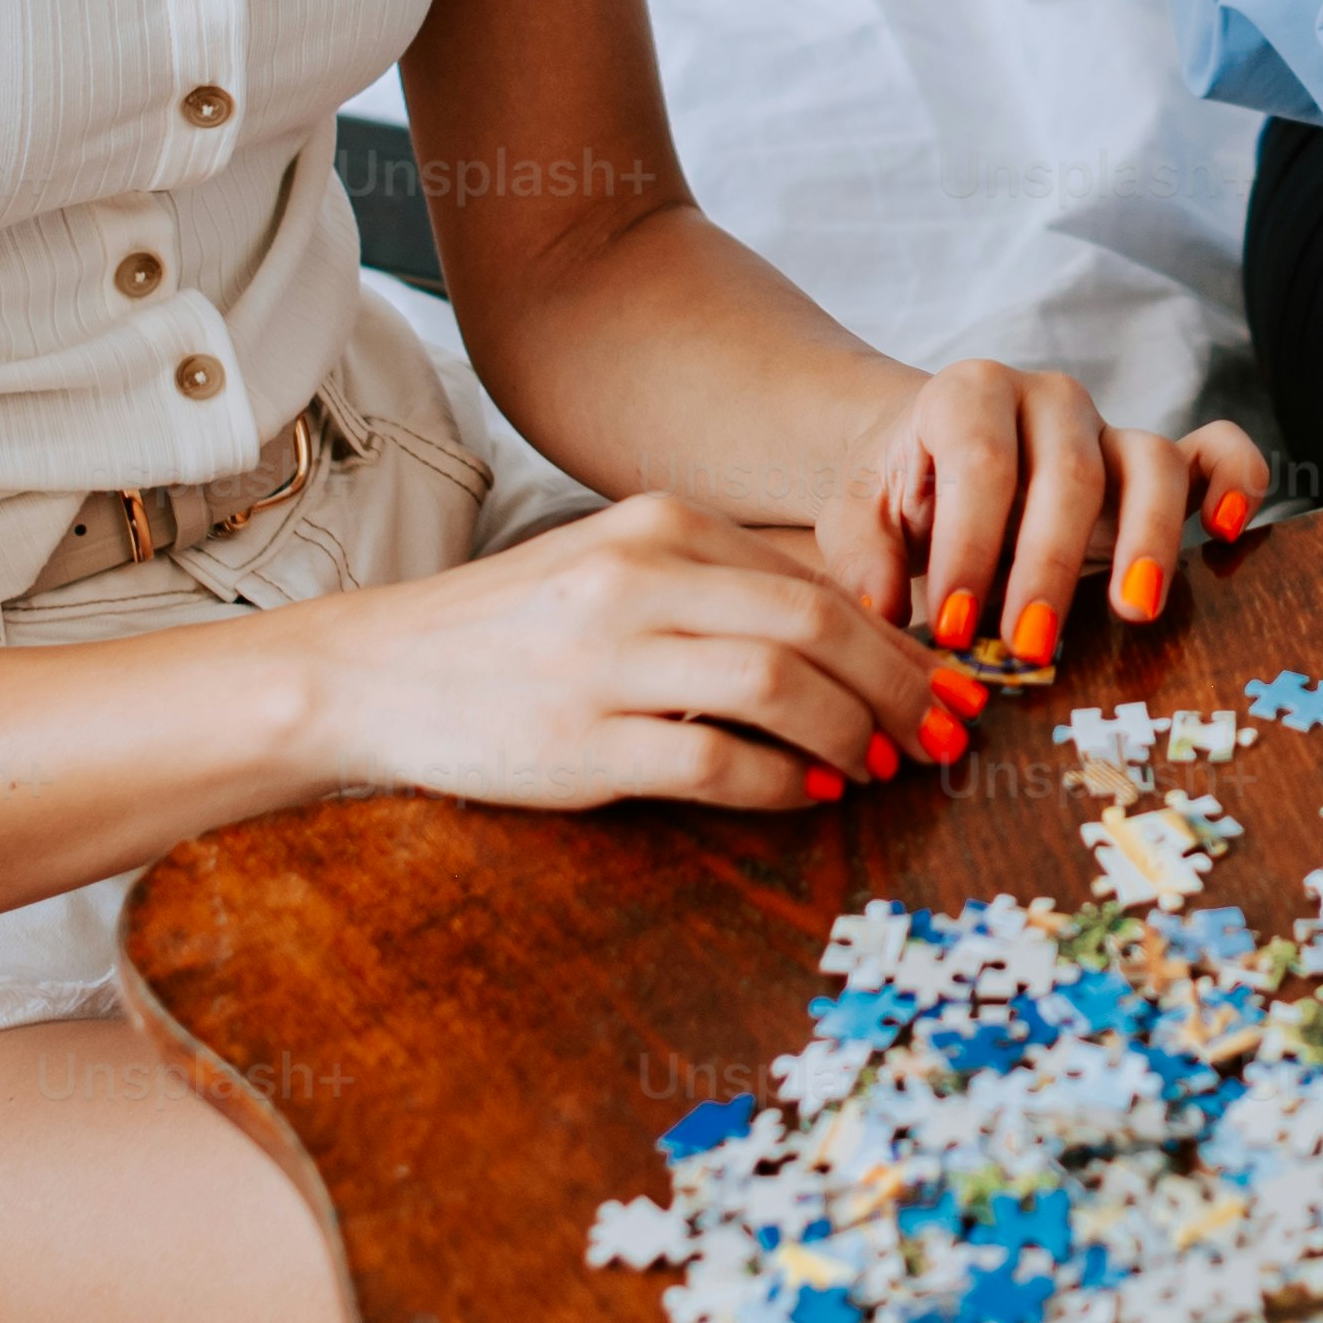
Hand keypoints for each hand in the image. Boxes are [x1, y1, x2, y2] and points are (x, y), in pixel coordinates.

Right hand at [315, 493, 968, 810]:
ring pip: (779, 686)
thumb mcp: (617, 574)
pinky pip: (714, 761)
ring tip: (884, 768)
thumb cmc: (513, 632)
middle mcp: (640, 577)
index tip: (948, 686)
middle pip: (817, 626)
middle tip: (948, 736)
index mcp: (659, 527)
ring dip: (852, 734)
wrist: (374, 672)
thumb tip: (852, 646)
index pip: (813, 582)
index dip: (896, 640)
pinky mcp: (581, 738)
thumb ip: (719, 594)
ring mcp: (608, 657)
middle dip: (900, 687)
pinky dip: (780, 782)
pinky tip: (810, 795)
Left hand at [821, 358, 1267, 672]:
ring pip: (1150, 462)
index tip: (954, 628)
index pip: (981, 466)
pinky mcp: (1156, 458)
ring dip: (1146, 541)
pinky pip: (1216, 450)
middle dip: (1048, 566)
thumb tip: (880, 610)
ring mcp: (1108, 427)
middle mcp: (1048, 399)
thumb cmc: (901, 493)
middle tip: (1028, 646)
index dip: (971, 548)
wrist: (927, 457)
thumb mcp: (858, 514)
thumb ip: (861, 555)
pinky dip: (1234, 482)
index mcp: (969, 395)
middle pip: (1068, 472)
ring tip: (1131, 611)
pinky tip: (1229, 532)